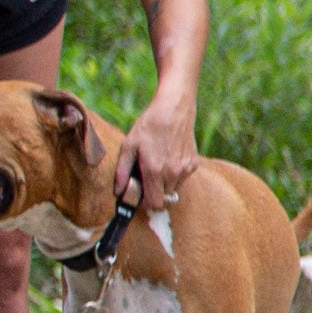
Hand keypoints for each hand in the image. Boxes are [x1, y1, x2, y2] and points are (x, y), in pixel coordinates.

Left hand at [115, 89, 197, 211]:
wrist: (174, 109)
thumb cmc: (149, 125)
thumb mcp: (129, 145)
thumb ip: (122, 171)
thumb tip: (118, 192)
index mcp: (154, 171)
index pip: (153, 204)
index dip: (144, 203)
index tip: (139, 194)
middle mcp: (172, 173)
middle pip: (163, 199)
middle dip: (153, 193)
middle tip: (145, 176)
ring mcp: (185, 169)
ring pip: (173, 190)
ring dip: (163, 184)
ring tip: (156, 164)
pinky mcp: (193, 164)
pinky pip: (182, 179)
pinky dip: (174, 175)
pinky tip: (168, 158)